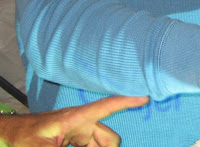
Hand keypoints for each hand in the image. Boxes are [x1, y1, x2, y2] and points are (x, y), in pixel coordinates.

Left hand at [0, 95, 148, 146]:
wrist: (14, 132)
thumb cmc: (25, 135)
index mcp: (77, 118)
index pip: (106, 106)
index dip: (126, 102)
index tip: (145, 97)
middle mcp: (84, 123)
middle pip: (110, 139)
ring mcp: (82, 132)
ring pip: (104, 145)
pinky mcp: (78, 139)